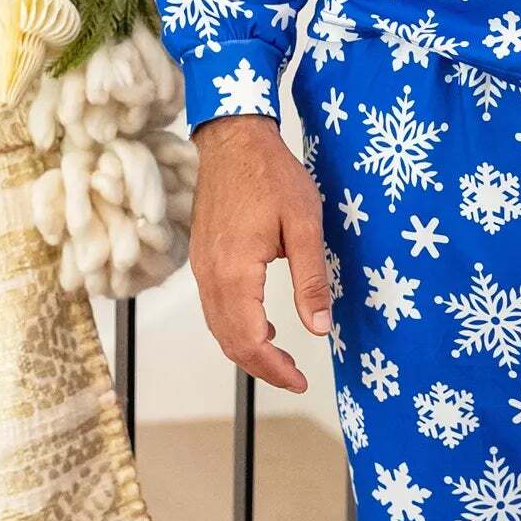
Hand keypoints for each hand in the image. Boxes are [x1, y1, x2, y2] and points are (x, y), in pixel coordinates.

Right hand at [189, 114, 334, 392]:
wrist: (233, 140)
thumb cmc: (272, 175)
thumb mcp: (305, 225)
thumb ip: (310, 280)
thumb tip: (318, 328)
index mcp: (235, 272)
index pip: (250, 340)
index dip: (274, 368)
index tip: (300, 381)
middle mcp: (211, 276)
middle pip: (229, 342)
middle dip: (261, 367)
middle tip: (294, 377)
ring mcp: (202, 268)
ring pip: (218, 328)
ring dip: (247, 350)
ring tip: (281, 359)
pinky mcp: (203, 259)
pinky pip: (214, 308)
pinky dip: (235, 327)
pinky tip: (263, 325)